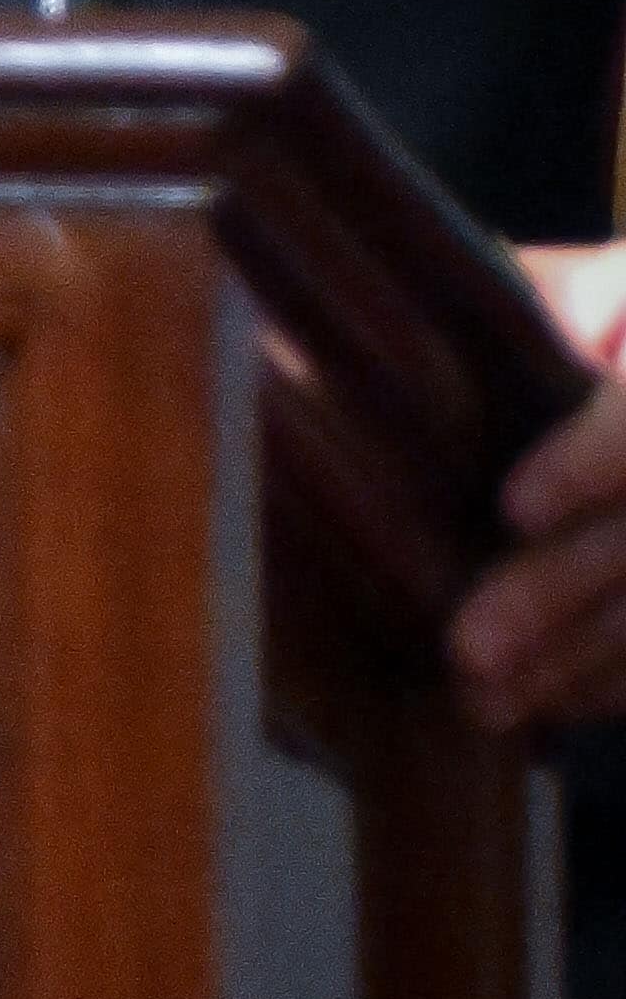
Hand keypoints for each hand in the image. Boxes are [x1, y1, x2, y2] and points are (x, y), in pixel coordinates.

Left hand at [453, 237, 625, 741]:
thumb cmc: (604, 314)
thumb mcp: (580, 289)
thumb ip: (530, 308)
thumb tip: (393, 345)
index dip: (585, 465)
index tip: (513, 507)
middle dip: (556, 592)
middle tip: (469, 649)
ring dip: (574, 659)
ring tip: (484, 701)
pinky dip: (610, 682)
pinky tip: (546, 709)